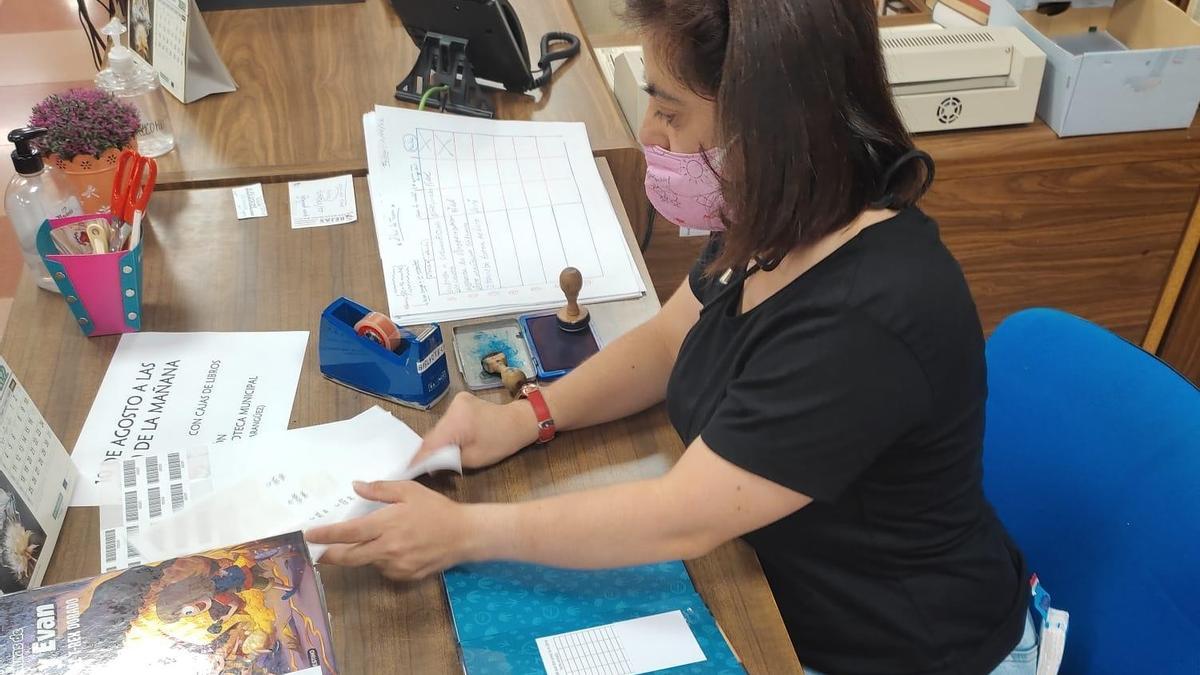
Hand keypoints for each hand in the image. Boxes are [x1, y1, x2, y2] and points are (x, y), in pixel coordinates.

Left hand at [305, 480, 474, 580]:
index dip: (325, 535)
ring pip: (368, 562)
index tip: (309, 535)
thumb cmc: (436, 509)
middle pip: (348, 557)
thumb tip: (356, 486)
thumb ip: (381, 489)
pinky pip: (384, 569)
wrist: (464, 535)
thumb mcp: (409, 491)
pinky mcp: (404, 576)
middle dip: (329, 556)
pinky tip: (394, 549)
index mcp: (386, 525)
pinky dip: (382, 559)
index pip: (347, 532)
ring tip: (375, 541)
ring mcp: (395, 566)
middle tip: (317, 553)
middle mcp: (387, 549)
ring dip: (362, 553)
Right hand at [412, 391, 538, 469]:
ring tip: (434, 457)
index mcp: (457, 422)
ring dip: (437, 441)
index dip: (418, 457)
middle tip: (420, 467)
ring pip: (439, 427)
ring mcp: (456, 401)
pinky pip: (447, 421)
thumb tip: (429, 463)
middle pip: (433, 433)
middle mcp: (453, 407)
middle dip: (428, 450)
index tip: (407, 469)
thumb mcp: (473, 459)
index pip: (430, 442)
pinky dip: (446, 432)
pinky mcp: (460, 400)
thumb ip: (448, 460)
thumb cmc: (501, 442)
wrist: (519, 421)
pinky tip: (448, 442)